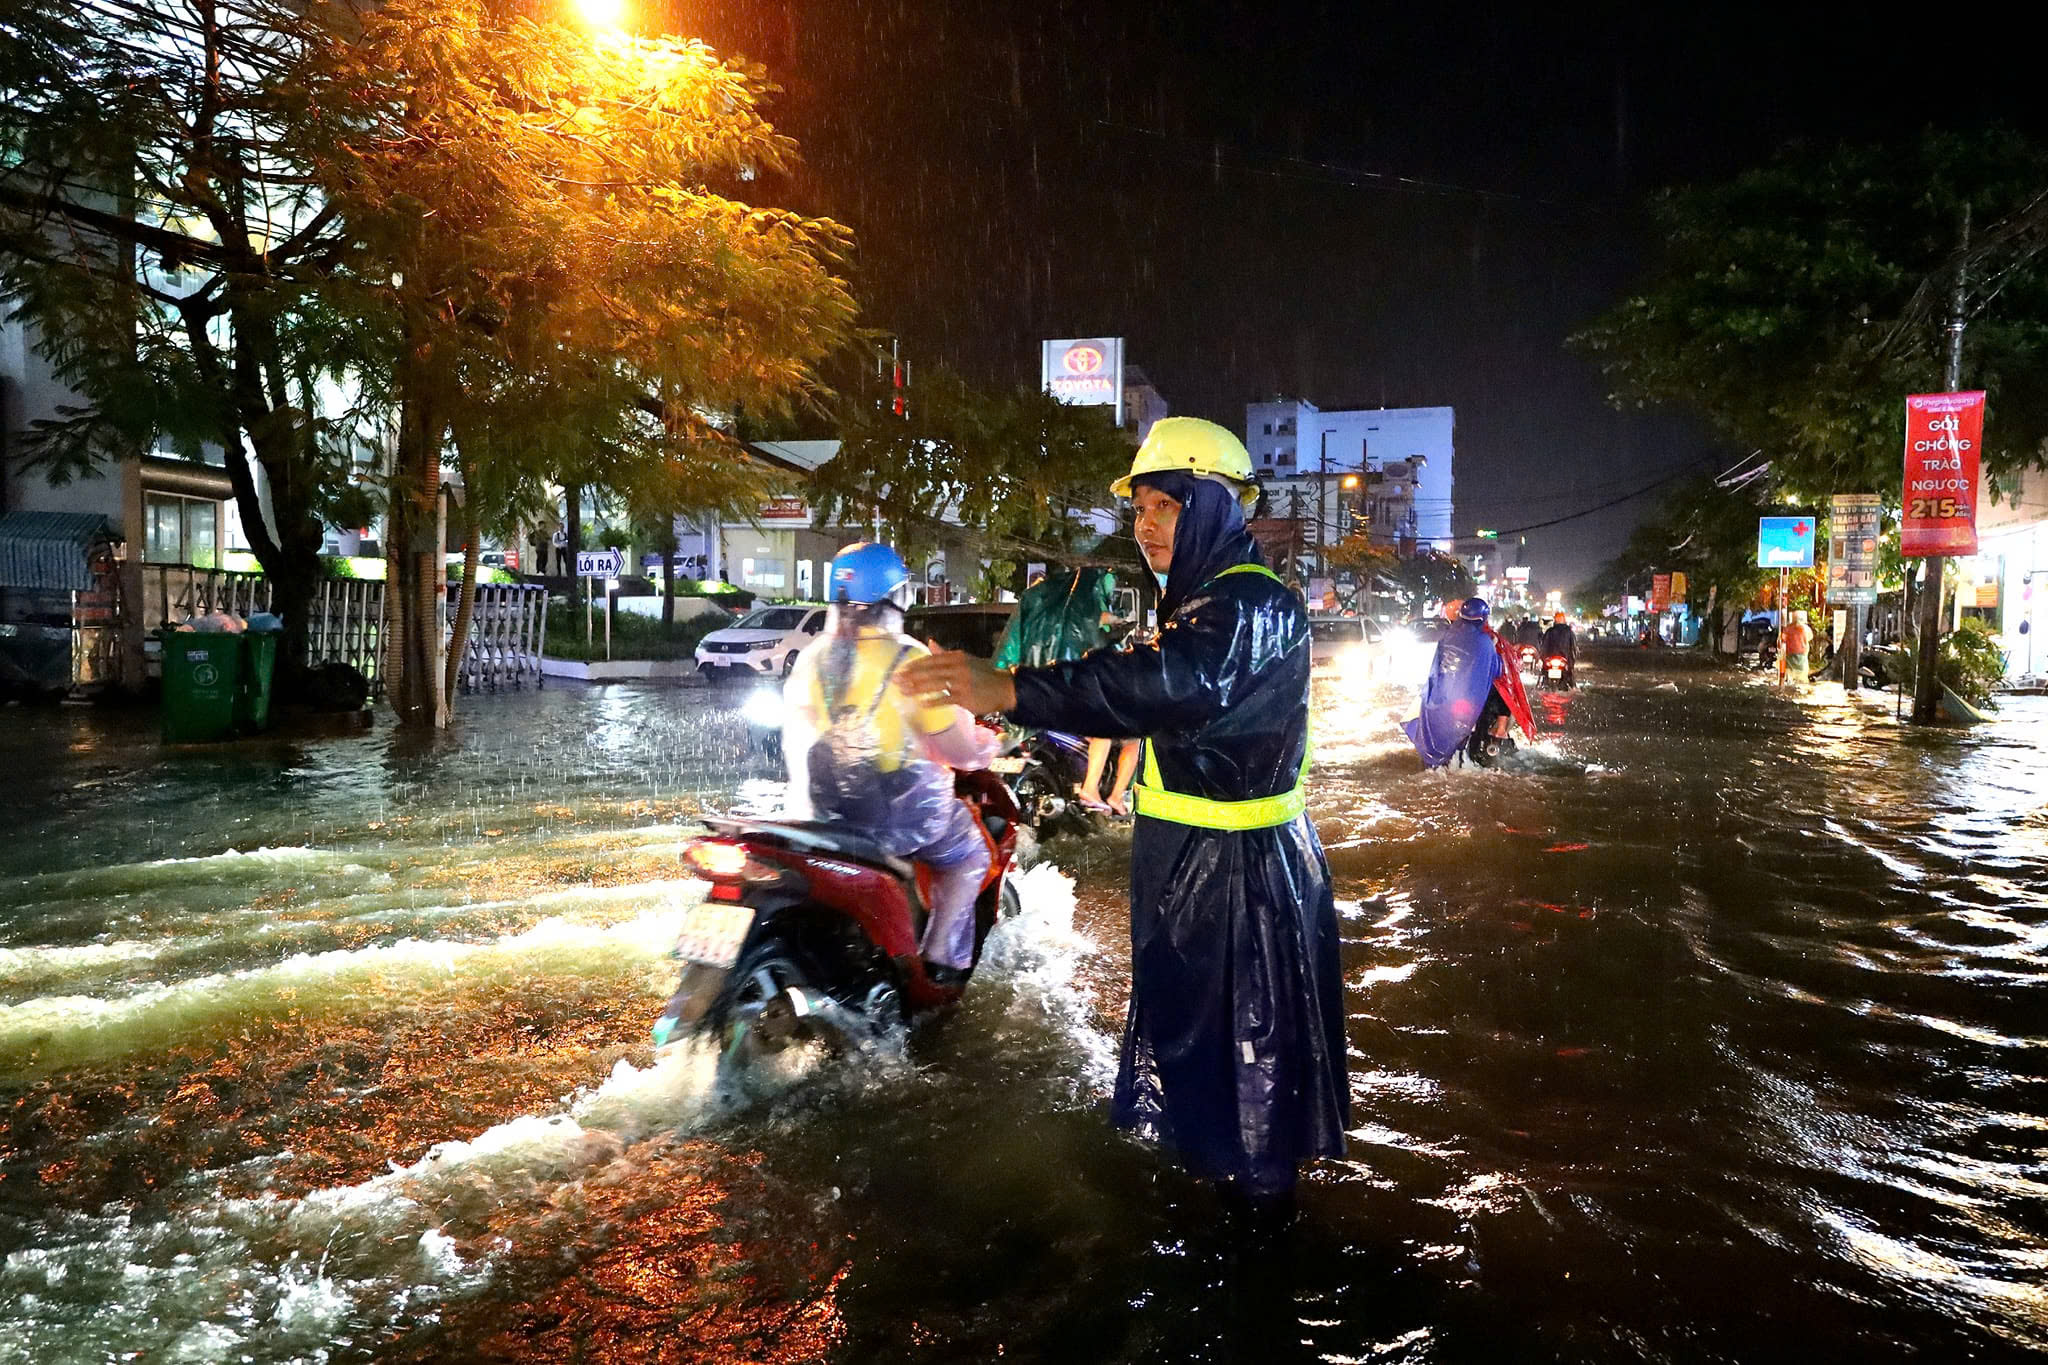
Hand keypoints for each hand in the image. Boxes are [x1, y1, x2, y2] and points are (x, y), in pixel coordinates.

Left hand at [900, 646, 1016, 714]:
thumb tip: (930, 642)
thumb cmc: (983, 674)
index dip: (914, 665)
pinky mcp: (965, 697)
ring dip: (917, 688)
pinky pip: (945, 699)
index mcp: (956, 657)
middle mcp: (957, 667)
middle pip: (929, 671)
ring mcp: (961, 682)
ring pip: (934, 684)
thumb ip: (945, 654)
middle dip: (910, 677)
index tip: (901, 670)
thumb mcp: (965, 660)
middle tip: (895, 681)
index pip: (930, 660)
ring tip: (904, 692)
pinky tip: (921, 704)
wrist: (1005, 688)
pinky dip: (932, 702)